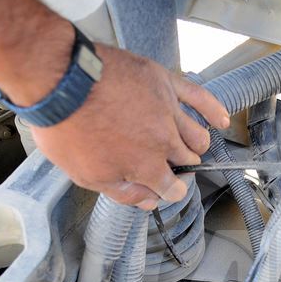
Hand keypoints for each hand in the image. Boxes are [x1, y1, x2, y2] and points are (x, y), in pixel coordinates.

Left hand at [30, 45, 228, 209]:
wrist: (60, 79)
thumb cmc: (66, 128)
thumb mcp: (86, 175)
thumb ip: (123, 192)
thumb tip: (149, 202)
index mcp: (147, 166)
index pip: (173, 188)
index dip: (167, 190)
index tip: (161, 187)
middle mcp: (165, 141)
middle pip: (187, 161)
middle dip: (178, 166)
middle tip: (162, 162)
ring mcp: (168, 110)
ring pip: (198, 136)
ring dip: (194, 145)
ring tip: (184, 145)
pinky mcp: (165, 82)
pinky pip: (199, 97)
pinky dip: (213, 110)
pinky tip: (220, 121)